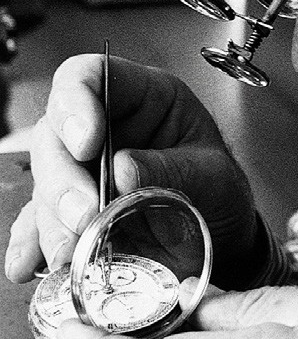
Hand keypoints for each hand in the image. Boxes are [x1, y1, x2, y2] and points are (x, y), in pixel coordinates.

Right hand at [4, 54, 259, 287]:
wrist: (222, 239)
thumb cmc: (221, 192)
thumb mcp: (215, 177)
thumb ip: (173, 170)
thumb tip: (121, 171)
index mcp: (145, 98)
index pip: (92, 75)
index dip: (76, 101)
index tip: (86, 143)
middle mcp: (107, 128)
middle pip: (55, 133)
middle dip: (62, 178)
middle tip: (84, 214)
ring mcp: (85, 170)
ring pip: (44, 181)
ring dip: (51, 218)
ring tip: (72, 250)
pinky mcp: (73, 210)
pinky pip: (39, 222)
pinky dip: (35, 244)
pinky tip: (34, 263)